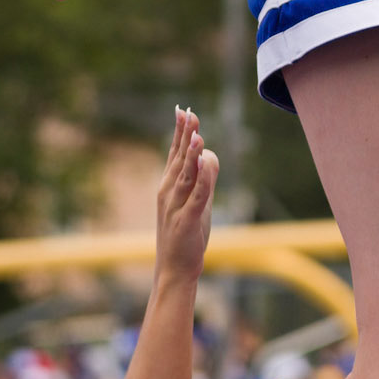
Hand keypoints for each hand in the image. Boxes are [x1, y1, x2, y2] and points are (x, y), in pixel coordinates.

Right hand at [155, 108, 218, 280]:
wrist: (173, 268)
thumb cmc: (184, 235)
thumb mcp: (196, 202)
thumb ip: (203, 179)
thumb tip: (209, 155)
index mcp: (168, 186)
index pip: (174, 154)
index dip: (179, 132)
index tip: (182, 110)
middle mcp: (168, 192)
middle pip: (179, 158)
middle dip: (185, 135)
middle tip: (189, 112)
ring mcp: (175, 206)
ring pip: (185, 174)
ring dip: (191, 154)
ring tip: (197, 134)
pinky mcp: (186, 220)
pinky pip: (196, 197)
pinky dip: (200, 180)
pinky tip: (203, 164)